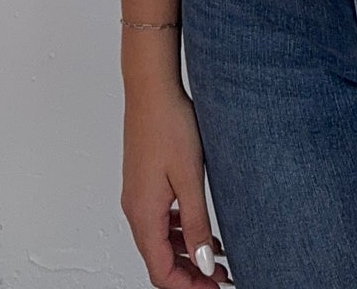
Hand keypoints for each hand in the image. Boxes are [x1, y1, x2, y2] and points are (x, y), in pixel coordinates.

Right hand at [121, 80, 234, 285]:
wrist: (152, 88)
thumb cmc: (169, 125)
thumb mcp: (190, 179)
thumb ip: (196, 224)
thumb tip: (204, 263)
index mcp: (143, 215)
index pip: (161, 272)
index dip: (188, 287)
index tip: (214, 287)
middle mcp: (135, 210)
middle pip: (159, 260)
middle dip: (190, 273)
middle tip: (220, 276)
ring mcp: (138, 195)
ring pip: (160, 241)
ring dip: (187, 253)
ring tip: (218, 255)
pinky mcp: (144, 182)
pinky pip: (159, 220)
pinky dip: (179, 231)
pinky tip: (200, 226)